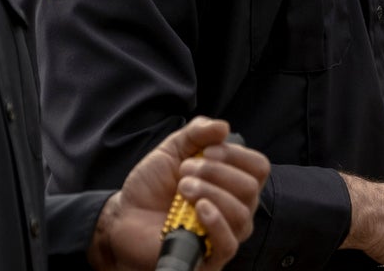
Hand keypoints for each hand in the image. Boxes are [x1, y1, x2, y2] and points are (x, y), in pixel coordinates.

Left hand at [90, 117, 269, 270]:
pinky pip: (228, 243)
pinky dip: (215, 222)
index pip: (259, 168)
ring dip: (211, 193)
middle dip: (216, 173)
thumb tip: (223, 127)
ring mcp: (225, 235)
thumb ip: (196, 133)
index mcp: (232, 183)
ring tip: (182, 189)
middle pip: (250, 188)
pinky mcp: (210, 258)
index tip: (207, 151)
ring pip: (241, 214)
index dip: (237, 155)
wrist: (124, 218)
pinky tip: (198, 209)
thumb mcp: (171, 150)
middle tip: (185, 171)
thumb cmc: (151, 187)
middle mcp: (236, 209)